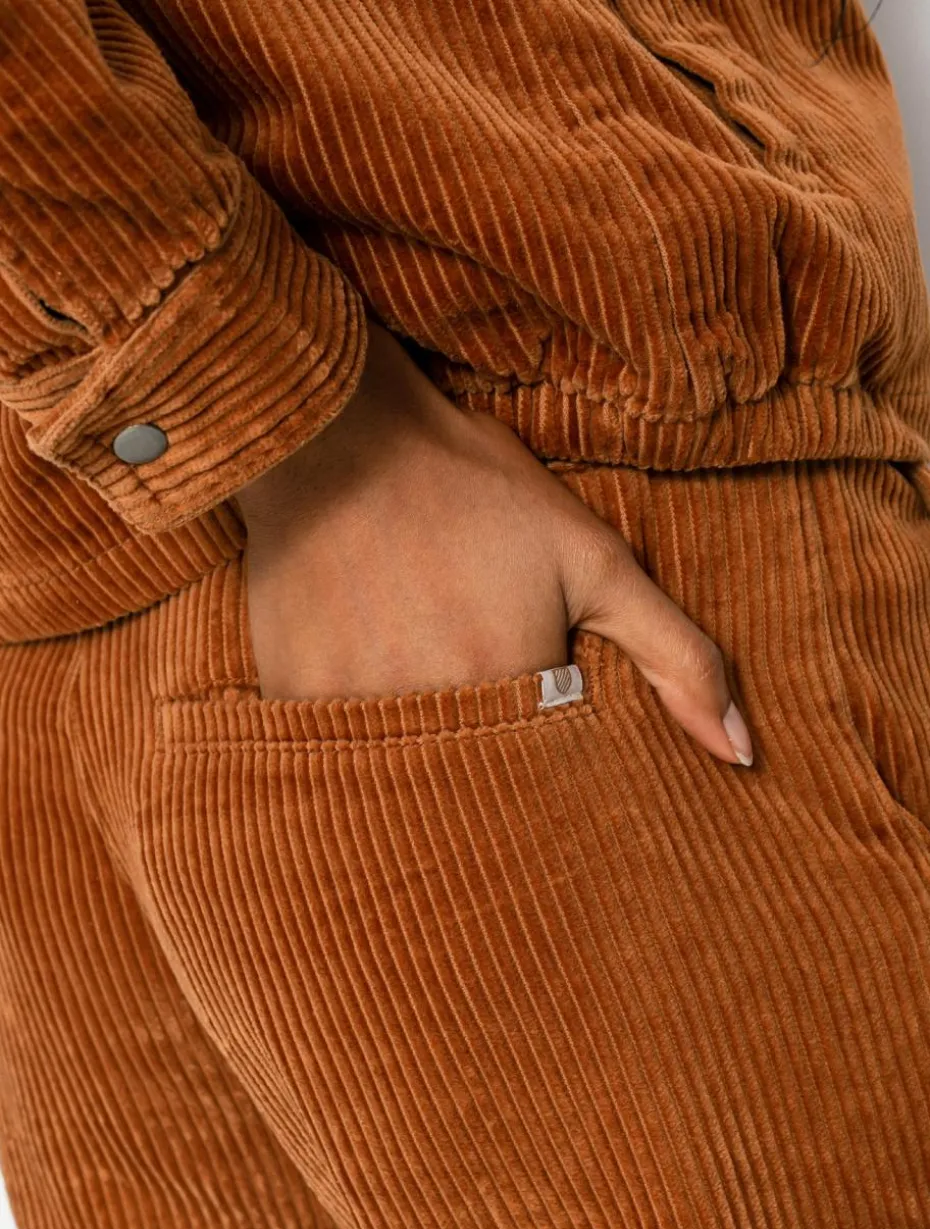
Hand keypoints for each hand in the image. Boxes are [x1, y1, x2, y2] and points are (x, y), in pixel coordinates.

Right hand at [233, 319, 752, 766]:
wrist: (341, 435)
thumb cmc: (475, 491)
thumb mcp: (596, 560)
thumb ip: (677, 657)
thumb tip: (740, 753)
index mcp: (512, 689)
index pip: (545, 785)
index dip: (540, 747)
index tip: (524, 700)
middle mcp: (430, 714)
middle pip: (469, 790)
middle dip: (478, 760)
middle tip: (459, 675)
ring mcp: (349, 709)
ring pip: (398, 779)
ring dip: (414, 752)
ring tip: (410, 674)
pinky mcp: (289, 697)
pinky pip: (329, 756)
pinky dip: (351, 737)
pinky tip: (359, 672)